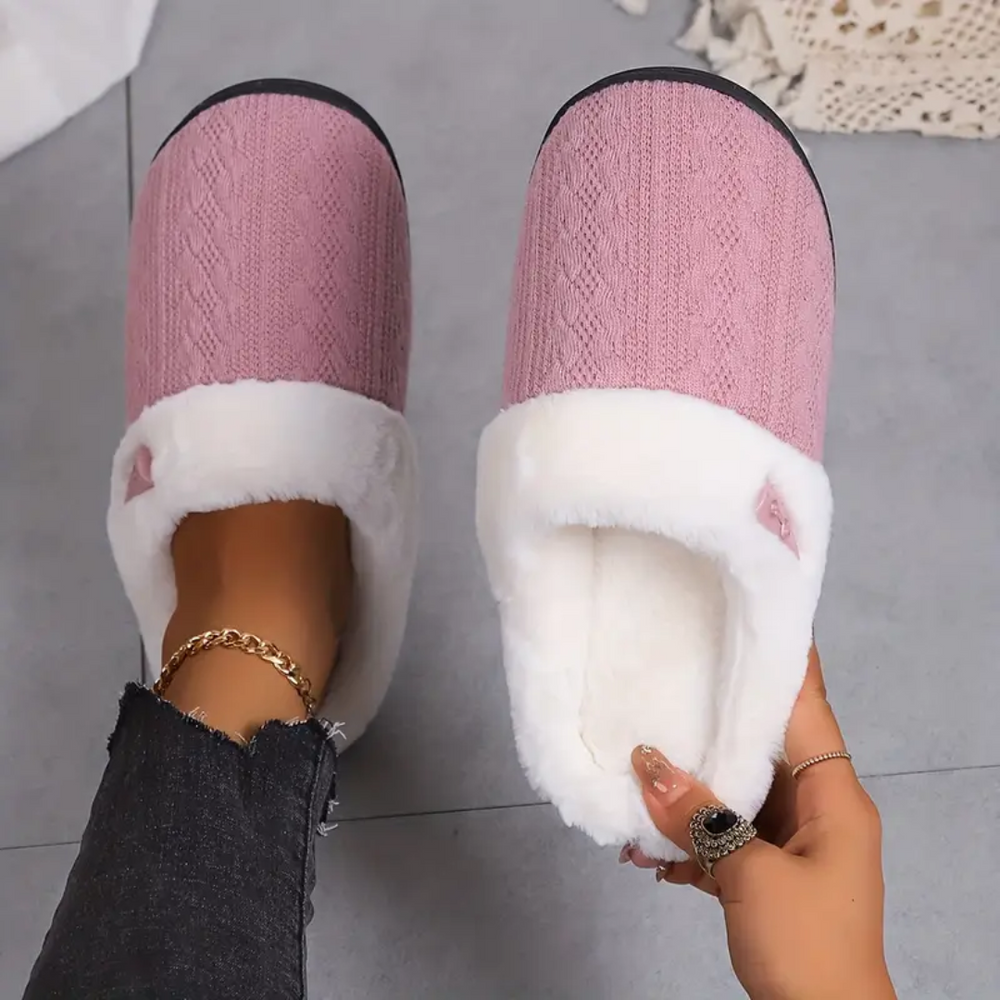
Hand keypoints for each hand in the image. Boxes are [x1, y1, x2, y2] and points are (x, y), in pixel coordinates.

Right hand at [625, 645, 895, 999]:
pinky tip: (644, 851)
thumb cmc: (810, 948)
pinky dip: (687, 844)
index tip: (749, 617)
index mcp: (834, 798)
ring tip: (636, 778)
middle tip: (667, 686)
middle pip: (761, 749)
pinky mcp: (768, 879)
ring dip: (687, 797)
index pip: (807, 710)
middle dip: (711, 727)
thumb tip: (646, 766)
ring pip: (735, 798)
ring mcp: (792, 847)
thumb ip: (698, 818)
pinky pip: (723, 842)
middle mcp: (817, 812)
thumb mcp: (750, 877)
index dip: (782, 663)